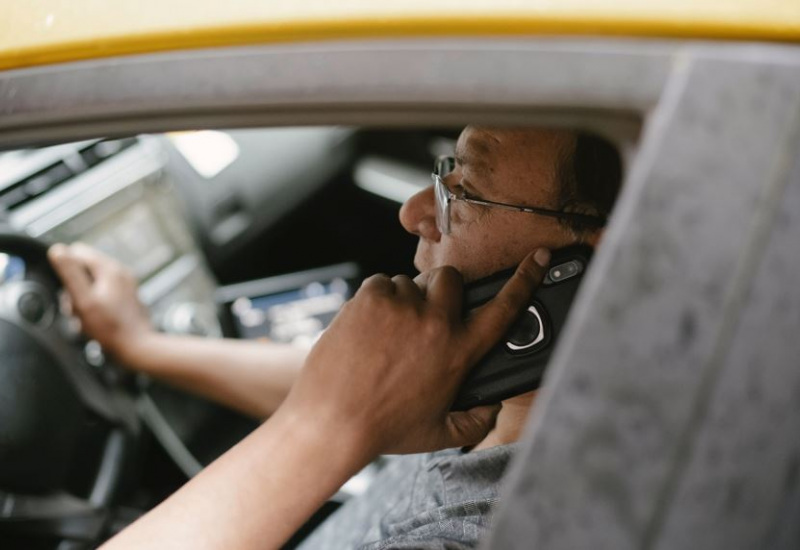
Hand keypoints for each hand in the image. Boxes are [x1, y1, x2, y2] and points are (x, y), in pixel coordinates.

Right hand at [48, 243, 153, 360]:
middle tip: (76, 308)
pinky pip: (101, 294)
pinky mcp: (126, 297)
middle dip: (74, 286)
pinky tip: (94, 320)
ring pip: (91, 282)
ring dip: (82, 298)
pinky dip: (93, 305)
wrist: (137, 347)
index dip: (65, 270)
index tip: (67, 291)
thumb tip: (57, 250)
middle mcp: (121, 272)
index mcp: (110, 268)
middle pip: (84, 268)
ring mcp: (126, 284)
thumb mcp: (84, 300)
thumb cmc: (110, 327)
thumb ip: (70, 273)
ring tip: (86, 317)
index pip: (77, 252)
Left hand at [280, 248, 550, 460]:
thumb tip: (491, 410)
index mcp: (459, 351)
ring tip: (386, 334)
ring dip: (403, 300)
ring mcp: (404, 307)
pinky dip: (376, 298)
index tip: (539, 256)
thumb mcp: (437, 434)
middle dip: (442, 289)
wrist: (331, 421)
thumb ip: (474, 423)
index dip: (526, 279)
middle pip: (452, 279)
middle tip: (424, 313)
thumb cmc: (383, 427)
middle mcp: (436, 323)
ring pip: (411, 281)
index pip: (504, 308)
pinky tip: (368, 327)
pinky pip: (381, 282)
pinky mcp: (372, 297)